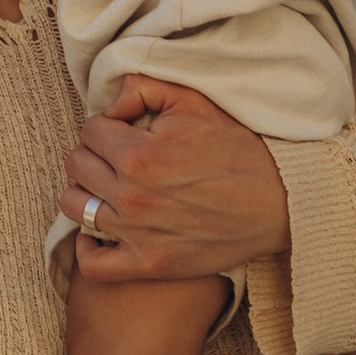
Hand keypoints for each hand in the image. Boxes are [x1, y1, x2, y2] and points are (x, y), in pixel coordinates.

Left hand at [57, 76, 293, 288]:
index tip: (125, 131)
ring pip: (75, 207)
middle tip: (119, 156)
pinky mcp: (150, 265)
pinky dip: (89, 247)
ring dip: (87, 192)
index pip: (89, 130)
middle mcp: (131, 196)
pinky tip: (103, 230)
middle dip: (95, 154)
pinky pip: (93, 264)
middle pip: (77, 165)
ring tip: (110, 187)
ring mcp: (138, 234)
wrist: (280, 202)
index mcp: (139, 154)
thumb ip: (143, 88)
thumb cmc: (239, 149)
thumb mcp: (194, 101)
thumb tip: (111, 104)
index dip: (106, 125)